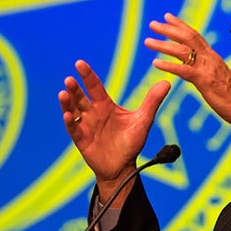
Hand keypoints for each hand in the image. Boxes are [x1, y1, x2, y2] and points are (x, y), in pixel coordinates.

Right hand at [59, 60, 170, 202]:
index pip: (94, 87)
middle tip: (70, 79)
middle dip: (74, 88)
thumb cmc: (131, 143)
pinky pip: (74, 129)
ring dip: (67, 103)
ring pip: (73, 111)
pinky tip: (68, 115)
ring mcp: (86, 126)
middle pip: (81, 97)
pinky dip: (70, 122)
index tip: (79, 63)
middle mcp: (93, 113)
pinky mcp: (82, 140)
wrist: (123, 167)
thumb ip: (152, 101)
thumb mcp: (143, 120)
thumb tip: (167, 82)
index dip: (87, 75)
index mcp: (105, 106)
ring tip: (63, 93)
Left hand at [145, 13, 230, 140]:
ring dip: (163, 45)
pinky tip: (155, 63)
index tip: (167, 16)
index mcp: (212, 57)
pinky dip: (168, 65)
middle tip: (152, 24)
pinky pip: (184, 70)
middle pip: (187, 37)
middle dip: (169, 29)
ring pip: (182, 51)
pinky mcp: (205, 81)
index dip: (180, 25)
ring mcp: (207, 68)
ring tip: (147, 41)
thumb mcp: (217, 77)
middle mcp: (210, 58)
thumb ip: (205, 70)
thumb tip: (194, 68)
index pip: (195, 35)